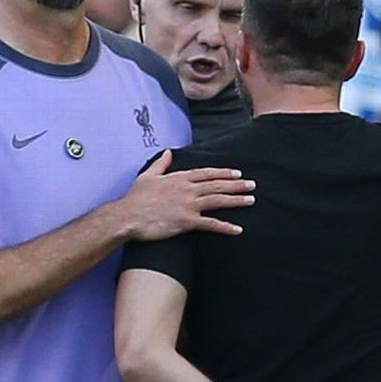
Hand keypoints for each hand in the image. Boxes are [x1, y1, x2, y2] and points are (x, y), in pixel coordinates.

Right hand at [118, 150, 254, 240]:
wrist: (128, 216)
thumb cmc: (135, 199)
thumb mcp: (148, 176)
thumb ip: (161, 164)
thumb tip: (169, 152)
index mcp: (179, 178)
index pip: (206, 173)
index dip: (223, 173)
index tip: (237, 173)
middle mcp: (187, 189)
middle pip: (217, 184)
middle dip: (236, 184)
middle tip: (252, 184)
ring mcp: (188, 204)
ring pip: (218, 200)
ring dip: (236, 200)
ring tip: (251, 200)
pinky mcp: (186, 221)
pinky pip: (210, 224)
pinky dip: (225, 226)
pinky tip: (237, 229)